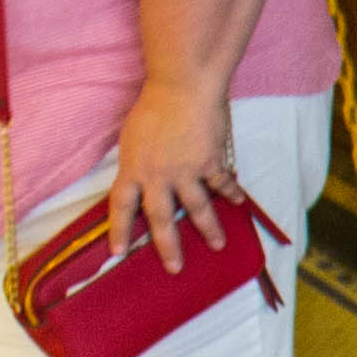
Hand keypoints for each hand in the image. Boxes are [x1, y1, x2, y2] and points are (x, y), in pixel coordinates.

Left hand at [103, 84, 241, 269]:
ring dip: (209, 230)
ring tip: (217, 245)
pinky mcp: (210, 163)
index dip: (119, 231)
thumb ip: (136, 161)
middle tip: (174, 268)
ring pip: (198, 210)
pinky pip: (222, 184)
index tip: (118, 253)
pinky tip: (239, 202)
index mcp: (133, 169)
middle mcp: (158, 176)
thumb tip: (141, 177)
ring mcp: (185, 172)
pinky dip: (232, 193)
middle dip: (167, 246)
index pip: (121, 207)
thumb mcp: (132, 137)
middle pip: (161, 219)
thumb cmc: (154, 105)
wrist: (182, 87)